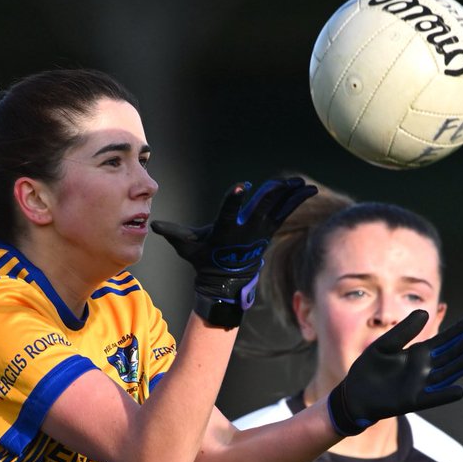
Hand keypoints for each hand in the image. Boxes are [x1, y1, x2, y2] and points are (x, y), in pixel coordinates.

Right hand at [152, 177, 316, 327]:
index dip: (235, 199)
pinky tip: (308, 188)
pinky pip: (286, 212)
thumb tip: (154, 226)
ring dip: (289, 194)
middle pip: (260, 208)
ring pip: (277, 208)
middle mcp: (245, 230)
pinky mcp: (268, 230)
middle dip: (271, 195)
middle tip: (281, 183)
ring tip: (301, 182)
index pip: (229, 212)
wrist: (226, 280)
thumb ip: (174, 234)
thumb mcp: (187, 248)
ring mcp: (260, 230)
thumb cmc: (204, 260)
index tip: (241, 186)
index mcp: (225, 230)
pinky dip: (296, 200)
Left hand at [327, 310, 462, 435]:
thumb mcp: (385, 344)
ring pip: (446, 374)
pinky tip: (460, 390)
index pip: (444, 339)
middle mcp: (425, 368)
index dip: (461, 330)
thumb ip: (404, 331)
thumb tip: (424, 313)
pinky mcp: (413, 400)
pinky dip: (445, 395)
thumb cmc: (369, 368)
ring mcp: (421, 384)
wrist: (354, 393)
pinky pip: (432, 397)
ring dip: (461, 367)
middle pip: (450, 355)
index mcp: (419, 353)